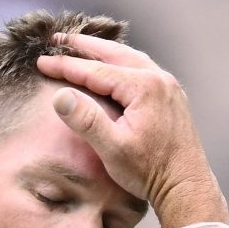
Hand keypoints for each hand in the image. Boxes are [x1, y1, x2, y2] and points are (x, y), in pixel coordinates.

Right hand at [36, 31, 228, 227]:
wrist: (186, 187)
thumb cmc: (151, 172)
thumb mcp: (113, 149)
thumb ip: (87, 121)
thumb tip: (60, 96)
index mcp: (144, 87)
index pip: (95, 71)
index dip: (66, 66)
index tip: (42, 62)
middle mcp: (159, 78)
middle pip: (114, 54)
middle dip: (84, 46)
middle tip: (58, 39)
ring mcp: (167, 86)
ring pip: (130, 58)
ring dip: (104, 52)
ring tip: (82, 47)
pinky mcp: (171, 97)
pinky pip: (142, 69)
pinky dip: (122, 63)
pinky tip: (113, 67)